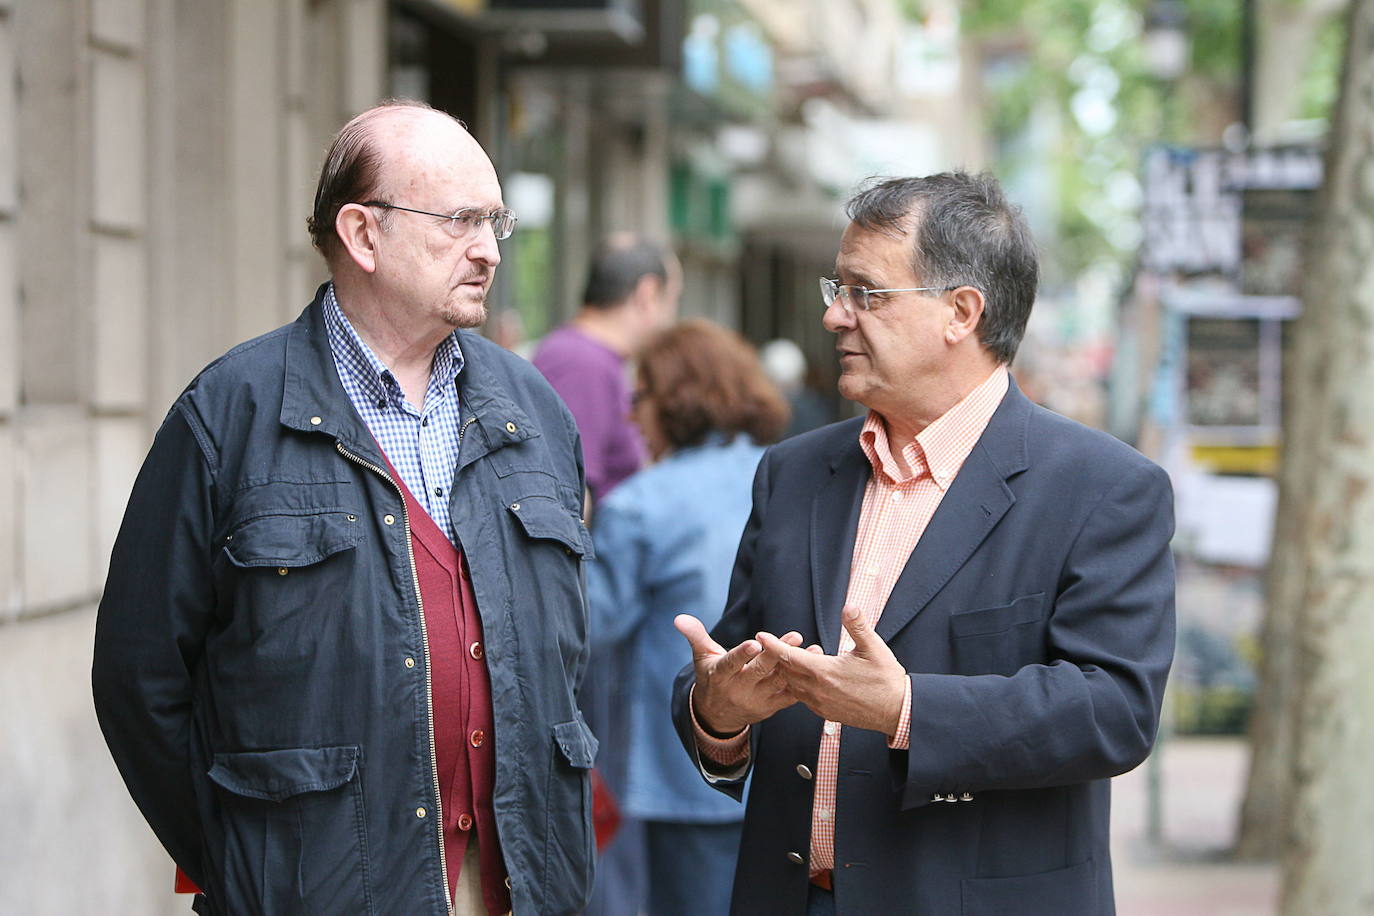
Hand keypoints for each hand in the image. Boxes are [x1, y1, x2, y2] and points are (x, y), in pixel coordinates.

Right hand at [674, 614, 803, 735]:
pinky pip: (789, 696)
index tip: (755, 642)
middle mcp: (739, 689)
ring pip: (778, 682)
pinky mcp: (771, 707)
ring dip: (796, 666)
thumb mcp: (701, 657)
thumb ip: (695, 636)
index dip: (743, 654)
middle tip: (794, 637)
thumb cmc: (711, 678)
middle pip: (760, 670)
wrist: (717, 716)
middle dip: (777, 654)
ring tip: (812, 650)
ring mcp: (756, 700)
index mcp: (721, 675)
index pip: (731, 663)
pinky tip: (815, 667)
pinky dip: (803, 683)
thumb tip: (679, 618)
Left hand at [756, 606, 907, 734]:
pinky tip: (802, 677)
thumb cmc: (886, 678)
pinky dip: (797, 686)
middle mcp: (817, 690)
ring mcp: (820, 704)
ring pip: (792, 686)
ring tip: (786, 658)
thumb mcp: (874, 648)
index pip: (789, 656)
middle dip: (777, 657)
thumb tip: (849, 606)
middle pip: (786, 671)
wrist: (897, 711)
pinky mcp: (825, 713)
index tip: (760, 635)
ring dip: (787, 672)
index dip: (773, 645)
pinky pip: (802, 698)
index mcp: (825, 672)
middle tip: (770, 644)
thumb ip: (858, 626)